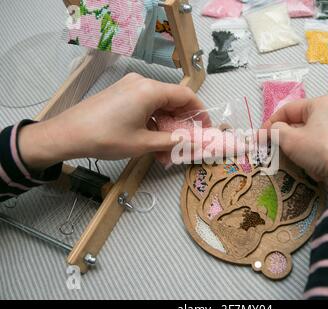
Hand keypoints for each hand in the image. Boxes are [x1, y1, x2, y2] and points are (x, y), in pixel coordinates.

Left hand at [18, 73, 208, 169]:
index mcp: (150, 90)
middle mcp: (142, 83)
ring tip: (167, 150)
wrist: (67, 133)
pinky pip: (145, 105)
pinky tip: (152, 141)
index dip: (200, 112)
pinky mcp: (121, 93)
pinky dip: (153, 122)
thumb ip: (172, 141)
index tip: (205, 129)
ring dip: (166, 126)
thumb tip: (191, 142)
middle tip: (186, 144)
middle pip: (173, 100)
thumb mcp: (142, 143)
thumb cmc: (105, 137)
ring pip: (159, 105)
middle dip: (181, 123)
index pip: (186, 96)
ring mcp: (129, 87)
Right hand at [263, 96, 327, 211]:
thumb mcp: (290, 140)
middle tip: (274, 147)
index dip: (271, 122)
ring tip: (292, 158)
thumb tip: (270, 131)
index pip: (288, 109)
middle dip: (286, 134)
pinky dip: (315, 153)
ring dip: (300, 144)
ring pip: (314, 134)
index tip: (260, 136)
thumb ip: (276, 132)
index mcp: (320, 103)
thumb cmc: (319, 149)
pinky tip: (313, 165)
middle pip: (302, 121)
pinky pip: (326, 146)